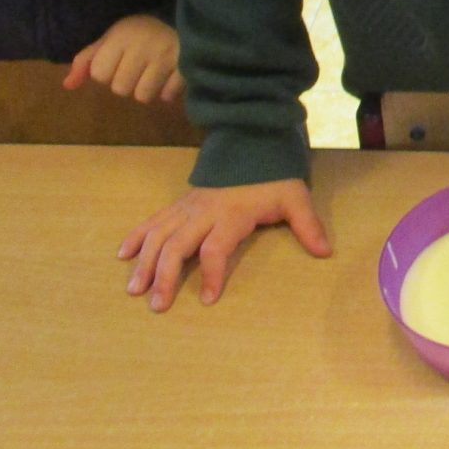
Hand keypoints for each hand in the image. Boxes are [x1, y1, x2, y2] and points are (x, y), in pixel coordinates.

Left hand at [65, 14, 183, 102]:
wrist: (186, 19)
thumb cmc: (142, 32)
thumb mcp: (112, 39)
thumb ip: (87, 61)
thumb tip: (67, 86)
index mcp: (121, 37)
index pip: (99, 73)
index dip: (108, 71)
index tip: (120, 59)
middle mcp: (142, 46)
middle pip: (120, 88)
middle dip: (128, 81)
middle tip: (139, 67)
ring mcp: (165, 58)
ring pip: (143, 96)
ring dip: (148, 89)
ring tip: (155, 73)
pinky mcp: (185, 68)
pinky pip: (167, 96)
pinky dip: (167, 91)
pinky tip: (170, 76)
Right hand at [118, 179, 330, 311]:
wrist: (253, 143)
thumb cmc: (273, 177)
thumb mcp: (295, 198)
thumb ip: (307, 225)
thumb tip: (325, 252)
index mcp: (232, 213)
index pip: (216, 247)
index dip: (213, 273)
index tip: (209, 299)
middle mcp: (204, 211)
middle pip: (178, 245)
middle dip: (165, 276)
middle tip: (157, 306)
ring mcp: (188, 207)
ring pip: (160, 235)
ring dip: (145, 262)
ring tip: (134, 290)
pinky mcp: (180, 204)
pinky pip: (154, 220)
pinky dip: (137, 236)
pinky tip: (123, 255)